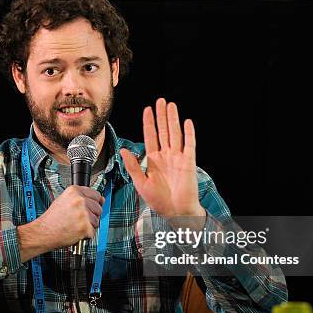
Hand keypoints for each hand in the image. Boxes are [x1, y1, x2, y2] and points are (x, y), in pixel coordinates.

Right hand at [17, 185, 103, 261]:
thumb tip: (100, 200)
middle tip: (78, 219)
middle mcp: (80, 200)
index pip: (96, 195)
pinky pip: (93, 231)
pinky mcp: (85, 227)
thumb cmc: (52, 219)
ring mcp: (84, 214)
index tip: (90, 207)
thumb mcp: (63, 200)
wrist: (44, 232)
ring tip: (75, 225)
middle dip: (91, 215)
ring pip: (97, 221)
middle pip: (98, 208)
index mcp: (74, 191)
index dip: (94, 203)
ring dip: (89, 225)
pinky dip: (86, 234)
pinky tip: (75, 231)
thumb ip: (81, 198)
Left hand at [120, 98, 205, 219]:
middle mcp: (166, 156)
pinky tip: (187, 122)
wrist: (176, 212)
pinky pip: (189, 145)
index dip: (149, 123)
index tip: (147, 109)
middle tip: (160, 101)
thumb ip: (132, 166)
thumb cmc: (159, 201)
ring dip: (173, 119)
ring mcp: (178, 158)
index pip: (150, 136)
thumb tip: (123, 151)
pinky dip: (189, 133)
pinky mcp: (189, 163)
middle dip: (161, 116)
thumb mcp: (141, 183)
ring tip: (171, 105)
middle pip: (163, 131)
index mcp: (153, 160)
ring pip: (175, 134)